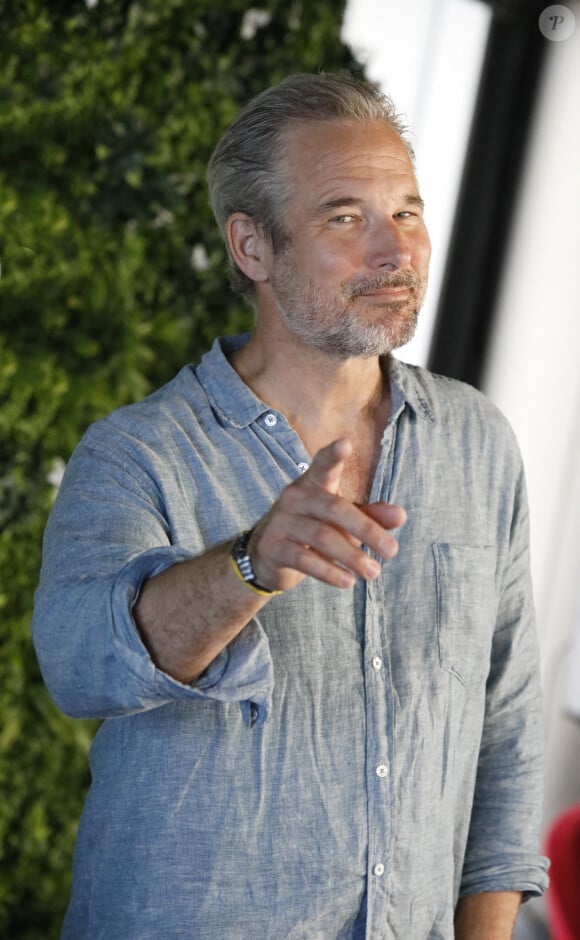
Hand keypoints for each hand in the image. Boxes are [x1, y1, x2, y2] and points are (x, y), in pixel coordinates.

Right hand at [248, 438, 405, 591]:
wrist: (267, 555)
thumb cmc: (313, 528)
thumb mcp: (342, 520)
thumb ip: (370, 516)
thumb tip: (401, 515)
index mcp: (313, 483)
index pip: (323, 464)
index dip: (333, 455)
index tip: (345, 443)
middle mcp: (295, 497)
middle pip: (335, 508)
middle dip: (366, 530)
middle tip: (392, 551)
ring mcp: (281, 522)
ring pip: (322, 536)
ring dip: (352, 557)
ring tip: (374, 572)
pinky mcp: (273, 547)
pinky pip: (304, 559)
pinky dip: (329, 572)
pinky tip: (347, 581)